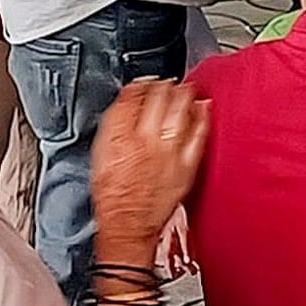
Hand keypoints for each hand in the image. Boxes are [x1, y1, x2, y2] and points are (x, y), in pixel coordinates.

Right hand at [88, 80, 208, 274]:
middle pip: (160, 100)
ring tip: (187, 88)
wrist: (127, 225)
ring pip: (181, 112)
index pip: (134, 97)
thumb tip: (127, 103)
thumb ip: (115, 124)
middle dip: (165, 86)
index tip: (145, 82)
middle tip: (168, 81)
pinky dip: (202, 117)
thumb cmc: (112, 194)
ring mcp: (169, 152)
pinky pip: (198, 135)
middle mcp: (146, 140)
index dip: (141, 84)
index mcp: (122, 136)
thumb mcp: (101, 152)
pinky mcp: (186, 166)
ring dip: (184, 95)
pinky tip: (204, 108)